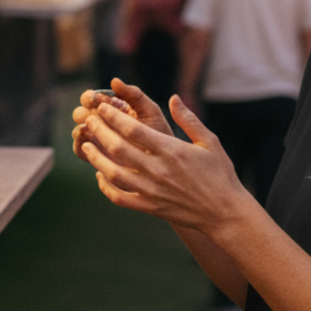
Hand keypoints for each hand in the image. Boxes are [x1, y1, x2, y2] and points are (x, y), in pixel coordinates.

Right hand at [71, 78, 170, 161]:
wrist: (165, 160)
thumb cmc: (158, 132)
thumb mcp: (150, 111)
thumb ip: (134, 94)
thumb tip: (114, 81)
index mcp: (110, 107)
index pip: (91, 98)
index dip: (91, 97)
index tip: (96, 100)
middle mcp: (100, 122)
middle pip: (80, 113)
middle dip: (83, 113)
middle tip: (91, 116)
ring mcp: (97, 140)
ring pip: (78, 131)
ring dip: (80, 128)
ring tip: (88, 129)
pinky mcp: (96, 158)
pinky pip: (79, 150)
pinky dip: (79, 145)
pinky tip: (89, 143)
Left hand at [78, 94, 252, 235]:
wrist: (224, 212)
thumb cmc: (220, 174)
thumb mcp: (210, 141)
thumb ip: (188, 120)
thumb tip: (173, 98)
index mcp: (172, 150)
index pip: (133, 130)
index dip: (114, 116)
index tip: (103, 107)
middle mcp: (158, 170)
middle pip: (118, 148)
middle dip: (99, 131)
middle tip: (88, 120)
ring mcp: (152, 191)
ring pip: (113, 173)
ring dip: (96, 157)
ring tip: (86, 145)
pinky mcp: (150, 207)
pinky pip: (120, 198)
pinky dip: (106, 187)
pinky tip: (100, 175)